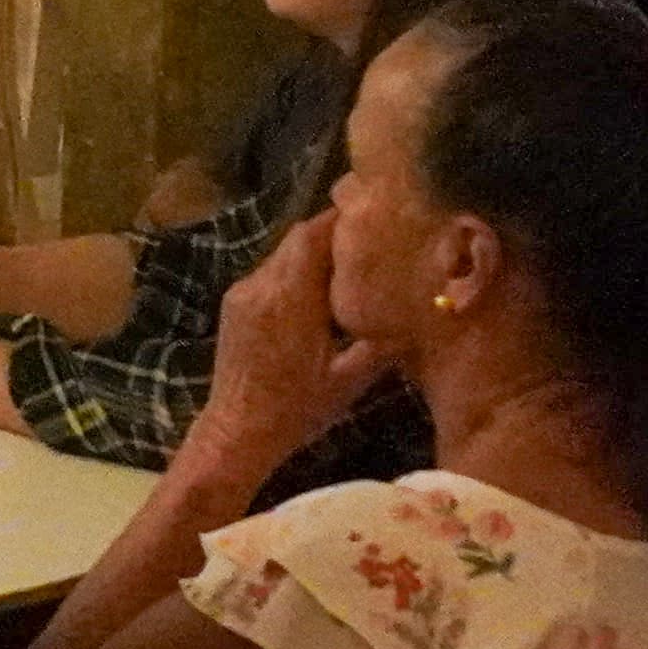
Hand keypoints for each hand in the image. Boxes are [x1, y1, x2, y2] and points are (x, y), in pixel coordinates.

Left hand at [194, 212, 389, 469]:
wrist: (236, 430)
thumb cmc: (296, 409)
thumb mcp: (348, 381)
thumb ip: (380, 345)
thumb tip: (414, 317)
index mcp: (289, 297)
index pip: (312, 237)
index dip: (340, 221)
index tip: (370, 218)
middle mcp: (261, 285)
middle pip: (296, 240)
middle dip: (330, 235)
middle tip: (366, 241)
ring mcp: (242, 293)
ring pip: (282, 255)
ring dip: (311, 256)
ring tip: (347, 268)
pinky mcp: (234, 305)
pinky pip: (268, 274)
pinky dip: (294, 273)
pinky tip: (317, 294)